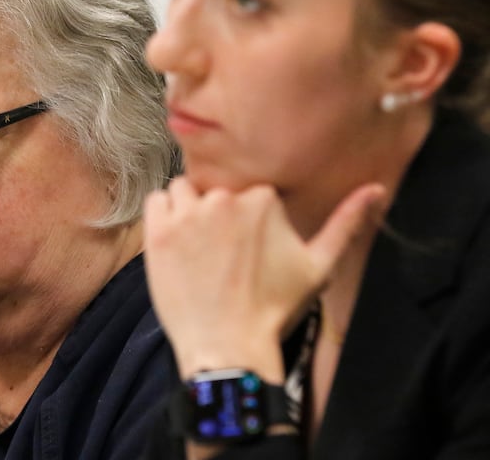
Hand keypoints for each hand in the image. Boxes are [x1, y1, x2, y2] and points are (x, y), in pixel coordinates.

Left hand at [143, 177, 384, 380]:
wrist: (230, 346)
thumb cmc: (276, 308)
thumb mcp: (319, 266)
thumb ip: (345, 222)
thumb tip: (377, 188)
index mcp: (262, 199)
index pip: (249, 191)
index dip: (247, 218)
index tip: (246, 247)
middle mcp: (225, 199)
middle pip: (216, 189)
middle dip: (219, 213)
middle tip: (222, 253)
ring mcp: (189, 214)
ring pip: (185, 190)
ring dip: (189, 208)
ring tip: (198, 246)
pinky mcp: (160, 231)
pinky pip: (157, 200)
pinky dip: (164, 214)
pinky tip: (176, 242)